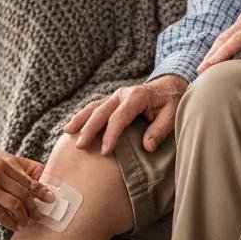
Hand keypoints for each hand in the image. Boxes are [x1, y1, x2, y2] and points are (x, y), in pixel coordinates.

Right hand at [0, 154, 55, 230]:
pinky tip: (14, 226)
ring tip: (26, 223)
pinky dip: (12, 223)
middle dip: (34, 207)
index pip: (27, 180)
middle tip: (38, 216)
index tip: (47, 201)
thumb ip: (2, 176)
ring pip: (16, 205)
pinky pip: (3, 215)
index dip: (40, 192)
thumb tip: (23, 191)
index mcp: (0, 164)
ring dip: (24, 217)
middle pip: (25, 193)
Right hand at [63, 74, 188, 155]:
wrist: (169, 87)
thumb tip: (147, 146)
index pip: (120, 117)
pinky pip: (94, 107)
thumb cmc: (171, 103)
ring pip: (93, 107)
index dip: (111, 134)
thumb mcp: (173, 115)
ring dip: (80, 119)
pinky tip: (72, 127)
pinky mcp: (111, 101)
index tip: (105, 151)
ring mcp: (115, 96)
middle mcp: (122, 94)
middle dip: (89, 128)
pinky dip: (82, 117)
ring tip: (68, 132)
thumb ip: (160, 130)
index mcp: (137, 97)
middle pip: (101, 111)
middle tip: (80, 146)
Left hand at [197, 0, 240, 72]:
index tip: (209, 66)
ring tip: (202, 70)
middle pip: (224, 38)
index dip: (218, 51)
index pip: (230, 36)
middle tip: (200, 71)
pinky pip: (237, 40)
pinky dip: (223, 52)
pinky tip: (215, 63)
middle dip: (211, 55)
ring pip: (226, 39)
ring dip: (213, 55)